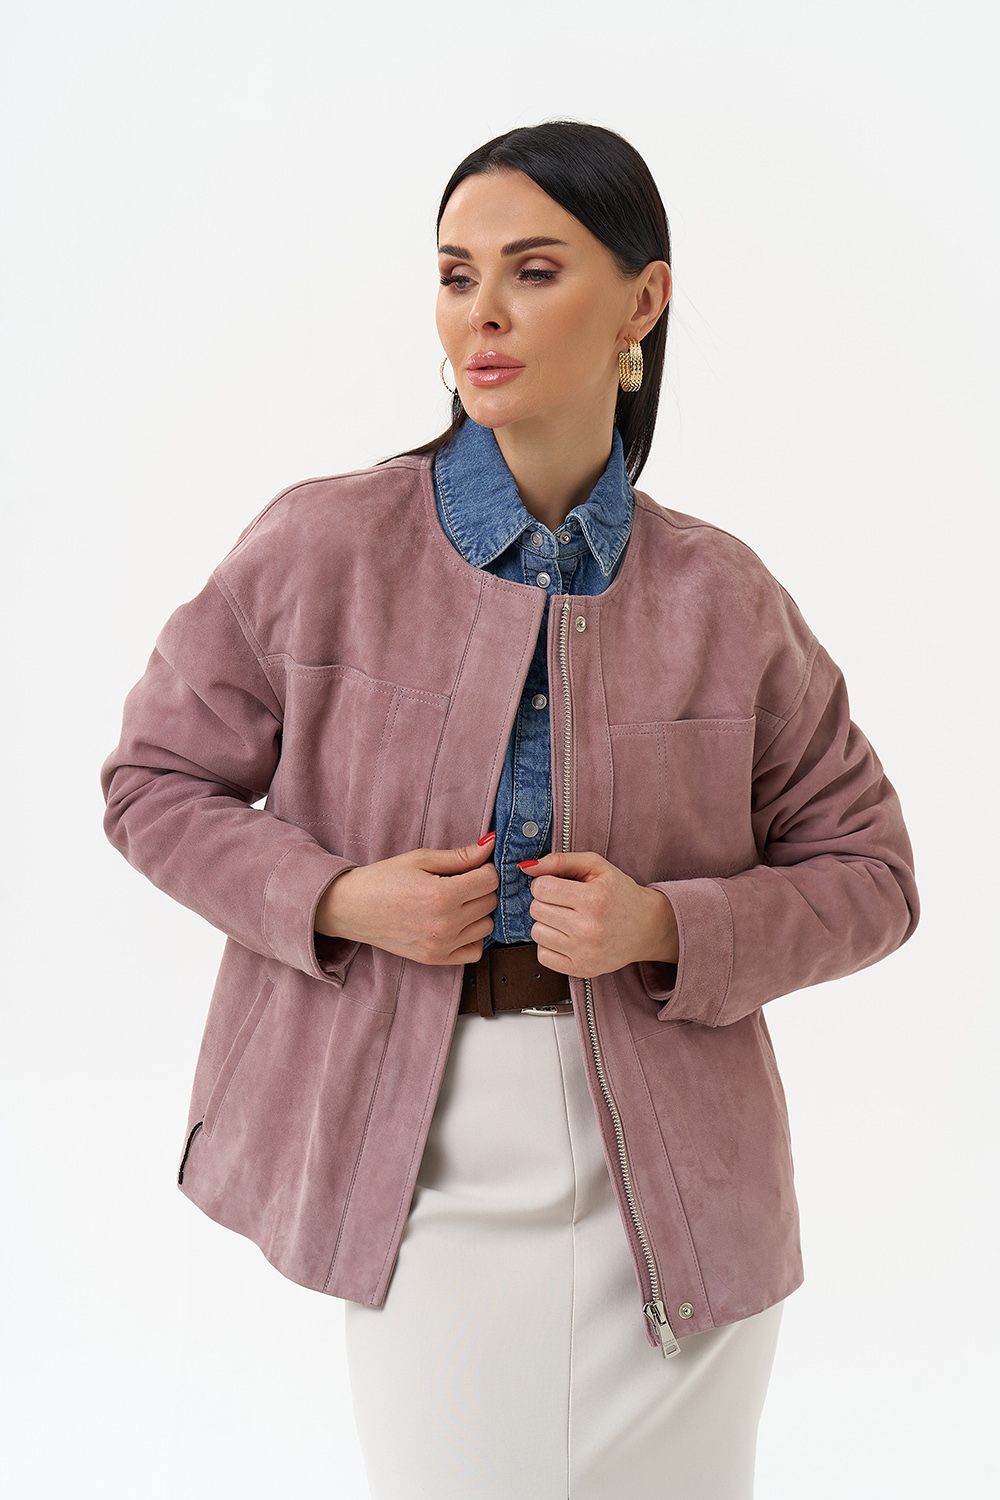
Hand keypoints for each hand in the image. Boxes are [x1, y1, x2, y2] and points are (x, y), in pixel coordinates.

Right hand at [315, 835, 497, 965]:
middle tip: (458, 883)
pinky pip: (475, 952)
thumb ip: (460, 855)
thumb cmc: (384, 879)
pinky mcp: (436, 959)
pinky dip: (472, 937)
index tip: (469, 867)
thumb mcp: (421, 859)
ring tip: (455, 903)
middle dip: (479, 888)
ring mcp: (441, 945)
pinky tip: (456, 924)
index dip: (483, 869)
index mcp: (442, 895)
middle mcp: (445, 924)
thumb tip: (491, 844)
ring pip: (487, 926)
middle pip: (490, 902)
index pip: (490, 880)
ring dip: (477, 912)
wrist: (352, 908)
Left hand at [522, 851, 678, 978]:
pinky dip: (550, 945)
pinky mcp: (582, 969)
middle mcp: (589, 928)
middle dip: (546, 902)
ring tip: (567, 920)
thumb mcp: (596, 866)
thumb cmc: (620, 893)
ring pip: (536, 932)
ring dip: (547, 924)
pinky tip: (567, 937)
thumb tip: (526, 868)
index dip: (545, 883)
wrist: (648, 927)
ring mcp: (585, 952)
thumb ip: (561, 860)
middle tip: (566, 903)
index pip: (540, 888)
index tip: (558, 886)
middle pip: (536, 909)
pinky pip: (542, 955)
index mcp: (593, 898)